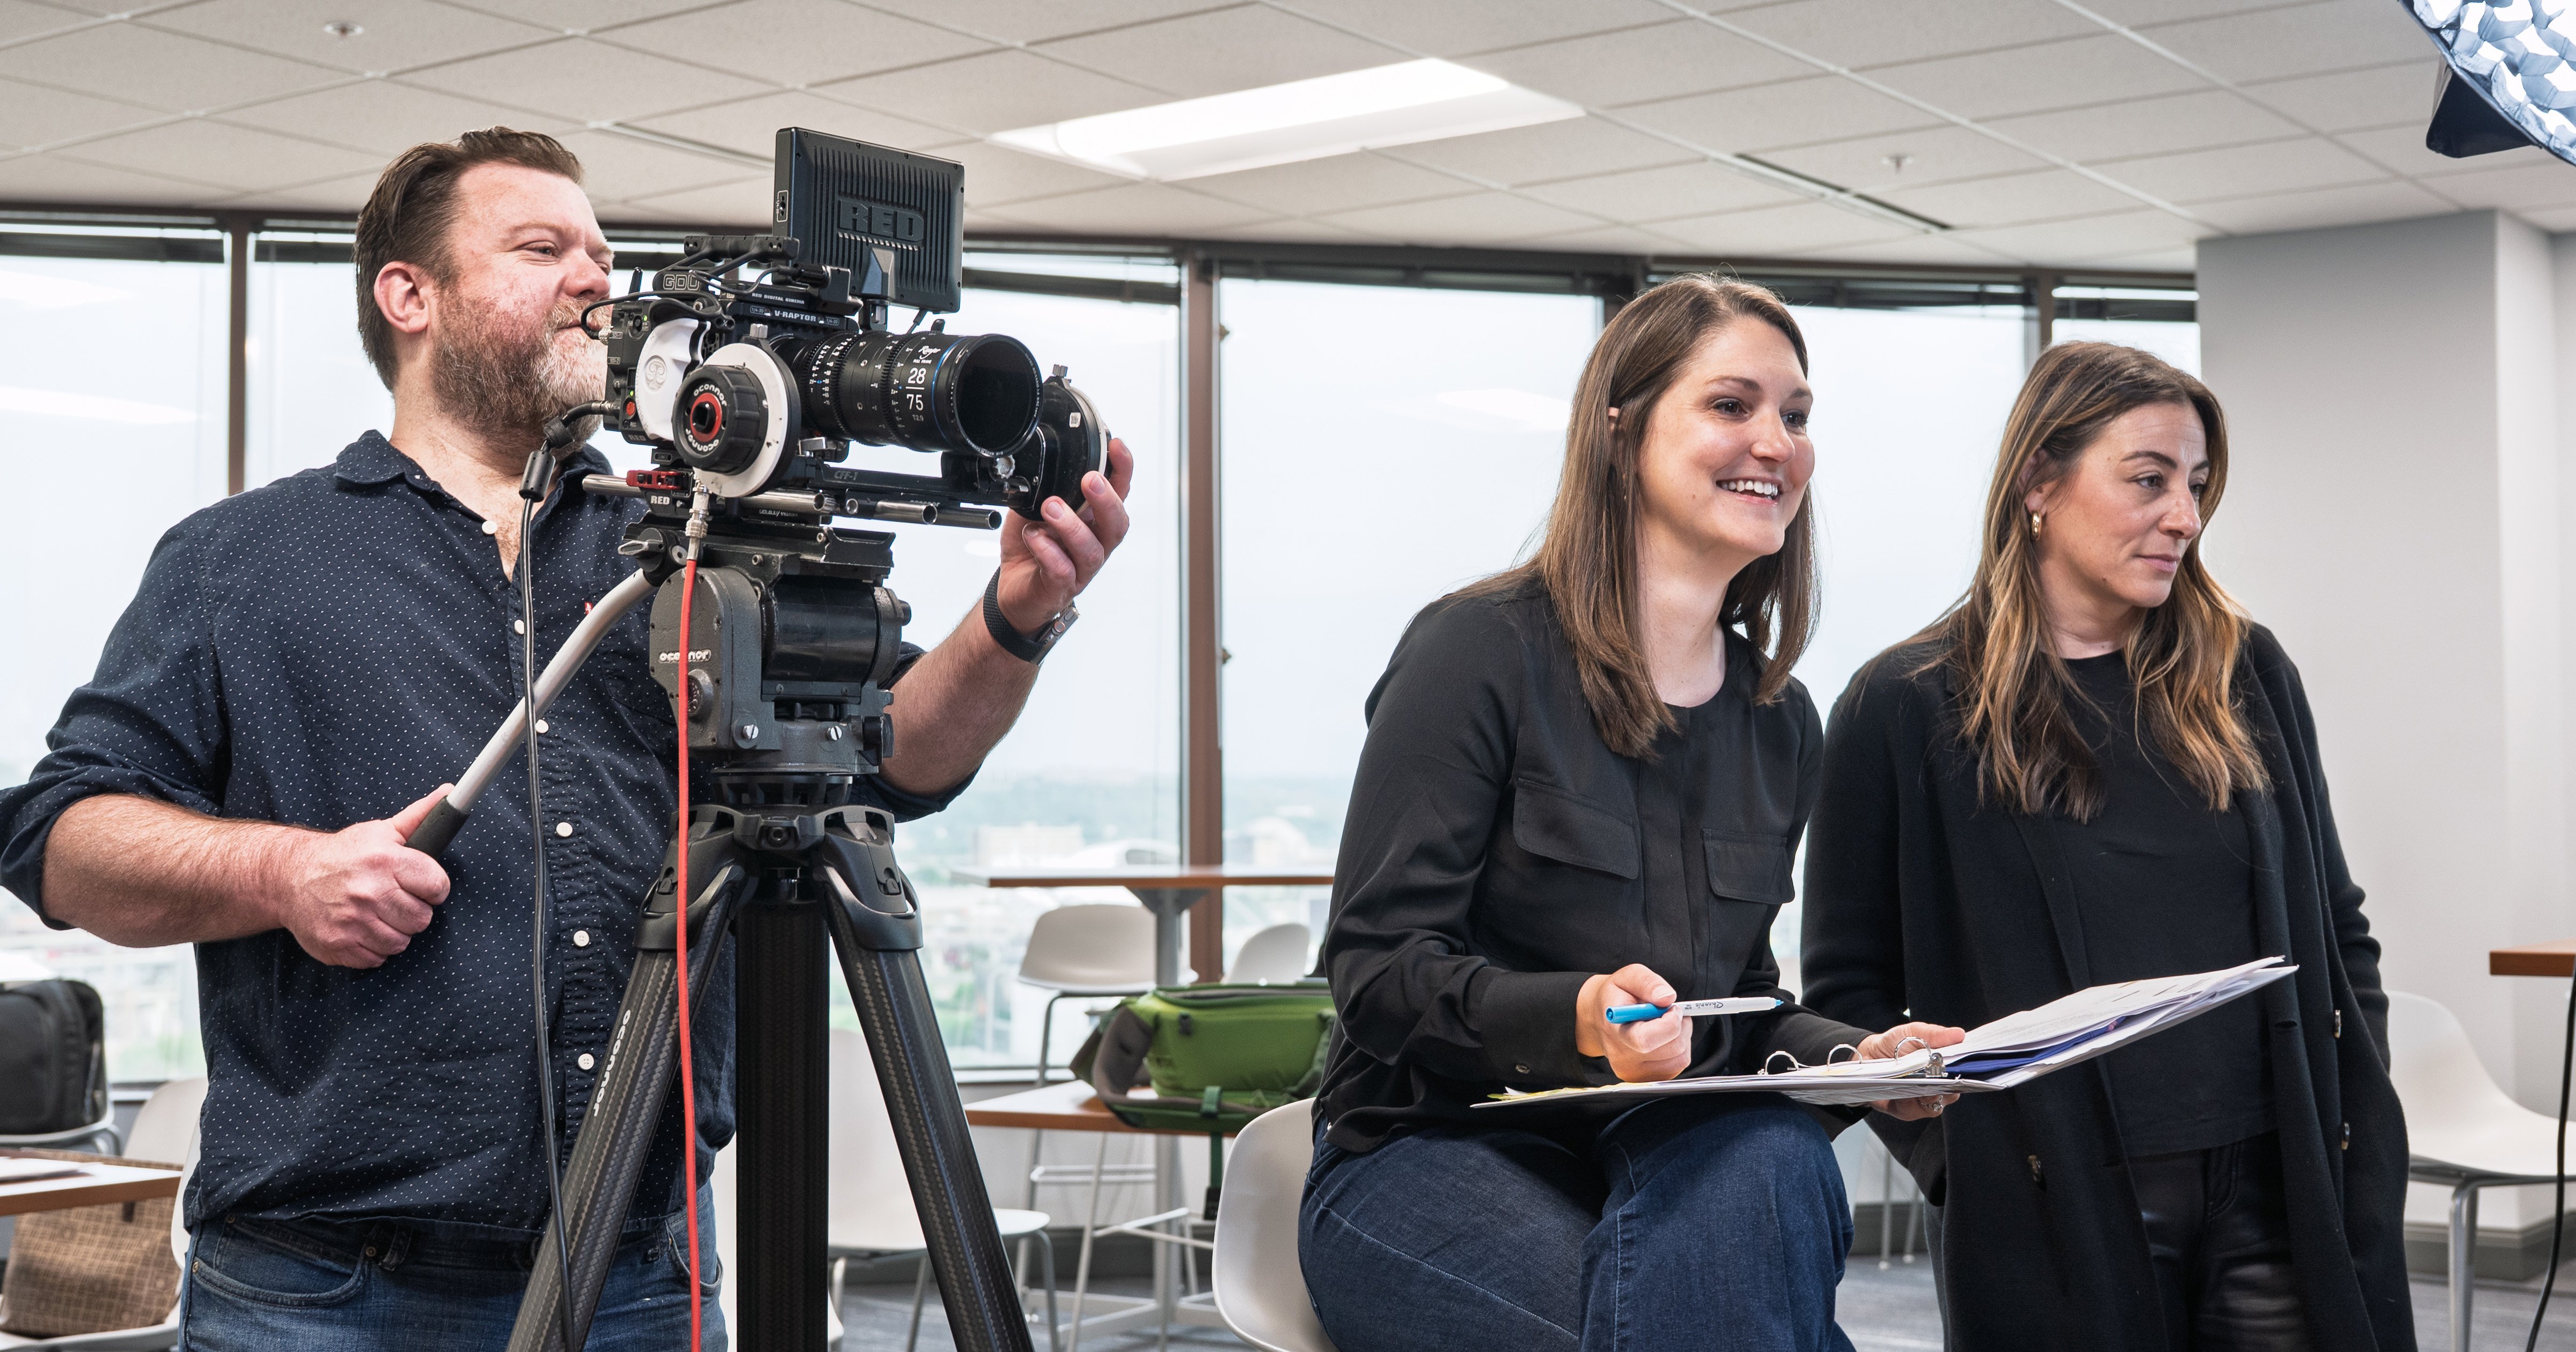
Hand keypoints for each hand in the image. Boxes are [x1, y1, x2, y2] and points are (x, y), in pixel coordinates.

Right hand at [268, 786, 453, 968]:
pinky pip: (376, 958)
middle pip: (422, 919)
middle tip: (396, 900)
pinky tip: (362, 928)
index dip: (434, 887)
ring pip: (401, 942)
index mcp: (384, 861)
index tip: (423, 886)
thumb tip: (449, 793)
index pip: (437, 885)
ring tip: (378, 914)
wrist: (289, 877)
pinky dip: (373, 948)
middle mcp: (369, 892)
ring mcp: (352, 922)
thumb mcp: (380, 832)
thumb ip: (419, 817)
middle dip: (413, 911)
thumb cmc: (342, 855)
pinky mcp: (338, 945)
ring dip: (394, 931)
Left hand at [994, 438, 1134, 633]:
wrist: (1013, 592)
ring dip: (1073, 525)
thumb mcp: (1036, 508)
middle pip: (1117, 524)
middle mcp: (1094, 544)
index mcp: (1093, 521)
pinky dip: (1048, 551)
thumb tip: (1045, 459)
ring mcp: (1080, 569)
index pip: (1119, 494)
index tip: (1116, 446)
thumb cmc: (1031, 549)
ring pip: (1091, 549)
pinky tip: (1035, 536)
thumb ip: (1046, 488)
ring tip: (1051, 508)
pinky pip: (1062, 570)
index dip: (1122, 470)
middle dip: (1107, 499)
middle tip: (1090, 480)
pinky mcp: (1060, 587)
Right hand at [1573, 964, 1692, 1082]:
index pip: (1647, 1040)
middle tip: (1672, 1012)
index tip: (1672, 1008)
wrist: (1599, 1019)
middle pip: (1671, 1049)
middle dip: (1681, 1026)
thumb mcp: (1628, 977)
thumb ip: (1648, 982)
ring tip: (1667, 1024)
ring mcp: (1633, 1072)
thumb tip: (1667, 998)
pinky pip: (1677, 1067)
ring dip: (1682, 1038)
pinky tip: (1665, 1038)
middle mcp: (1622, 1057)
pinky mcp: (1644, 1079)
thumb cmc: (1615, 997)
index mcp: (1615, 1031)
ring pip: (1680, 1059)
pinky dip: (1678, 1050)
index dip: (1669, 1023)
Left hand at [1859, 1020, 1966, 1121]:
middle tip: (1943, 1076)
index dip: (1969, 1071)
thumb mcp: (1912, 1033)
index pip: (1964, 1072)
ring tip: (1923, 1083)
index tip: (1968, 1067)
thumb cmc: (1894, 1045)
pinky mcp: (1908, 1110)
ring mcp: (1924, 1099)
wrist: (1866, 1057)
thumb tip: (1958, 1034)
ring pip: (1936, 1104)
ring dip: (1930, 1095)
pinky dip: (1911, 1102)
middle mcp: (1937, 1085)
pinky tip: (1905, 1092)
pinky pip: (1915, 1111)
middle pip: (1954, 1092)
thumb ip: (1934, 1034)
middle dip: (1950, 1085)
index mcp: (1943, 1066)